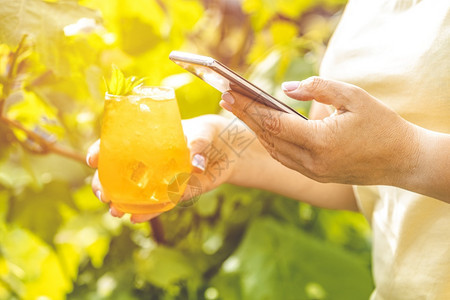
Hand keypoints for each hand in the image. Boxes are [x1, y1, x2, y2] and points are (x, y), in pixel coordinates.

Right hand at [86, 114, 238, 222]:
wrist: (227, 149)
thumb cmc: (209, 133)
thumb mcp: (203, 132)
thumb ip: (198, 144)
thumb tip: (195, 163)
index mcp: (149, 140)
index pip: (117, 144)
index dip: (101, 151)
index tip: (92, 159)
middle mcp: (149, 161)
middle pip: (119, 173)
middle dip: (105, 184)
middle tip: (101, 193)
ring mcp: (160, 178)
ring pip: (134, 192)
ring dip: (122, 203)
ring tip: (114, 211)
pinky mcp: (174, 193)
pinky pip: (158, 204)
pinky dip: (148, 212)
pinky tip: (136, 218)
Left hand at [219, 76, 420, 186]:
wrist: (402, 161)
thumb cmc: (382, 124)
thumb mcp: (353, 97)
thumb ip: (318, 88)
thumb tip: (285, 89)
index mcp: (321, 142)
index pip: (274, 123)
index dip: (249, 108)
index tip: (230, 93)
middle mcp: (312, 162)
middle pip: (268, 137)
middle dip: (245, 117)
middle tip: (225, 99)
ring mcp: (313, 173)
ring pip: (274, 150)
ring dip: (256, 131)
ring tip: (241, 111)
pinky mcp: (316, 177)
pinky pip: (284, 159)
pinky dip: (271, 143)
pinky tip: (263, 130)